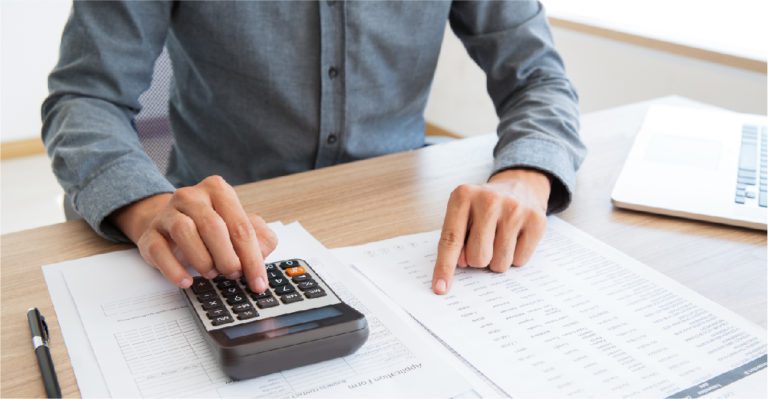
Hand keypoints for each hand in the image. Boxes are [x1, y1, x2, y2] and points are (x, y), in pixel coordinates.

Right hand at [110, 175, 277, 292]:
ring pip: (185, 232)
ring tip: (211, 273)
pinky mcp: (150, 233)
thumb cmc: (210, 228)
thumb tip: (262, 253)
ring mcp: (167, 213)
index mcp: (218, 190)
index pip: (241, 226)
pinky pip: (159, 250)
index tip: (258, 283)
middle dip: (228, 257)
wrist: (170, 225)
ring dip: (203, 260)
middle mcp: (192, 196)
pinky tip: (186, 281)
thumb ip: (258, 238)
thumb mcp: (238, 227)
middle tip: (233, 274)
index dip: (252, 258)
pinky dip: (174, 270)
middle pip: (213, 227)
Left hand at [431, 169, 550, 293]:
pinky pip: (520, 261)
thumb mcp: (463, 214)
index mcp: (462, 196)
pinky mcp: (536, 220)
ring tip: (499, 238)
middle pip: (477, 258)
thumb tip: (462, 264)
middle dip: (478, 259)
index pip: (450, 240)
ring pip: (499, 263)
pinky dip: (515, 256)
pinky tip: (515, 237)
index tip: (440, 288)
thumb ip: (455, 239)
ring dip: (497, 260)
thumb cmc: (484, 207)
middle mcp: (488, 200)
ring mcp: (514, 209)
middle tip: (484, 242)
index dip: (445, 267)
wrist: (520, 185)